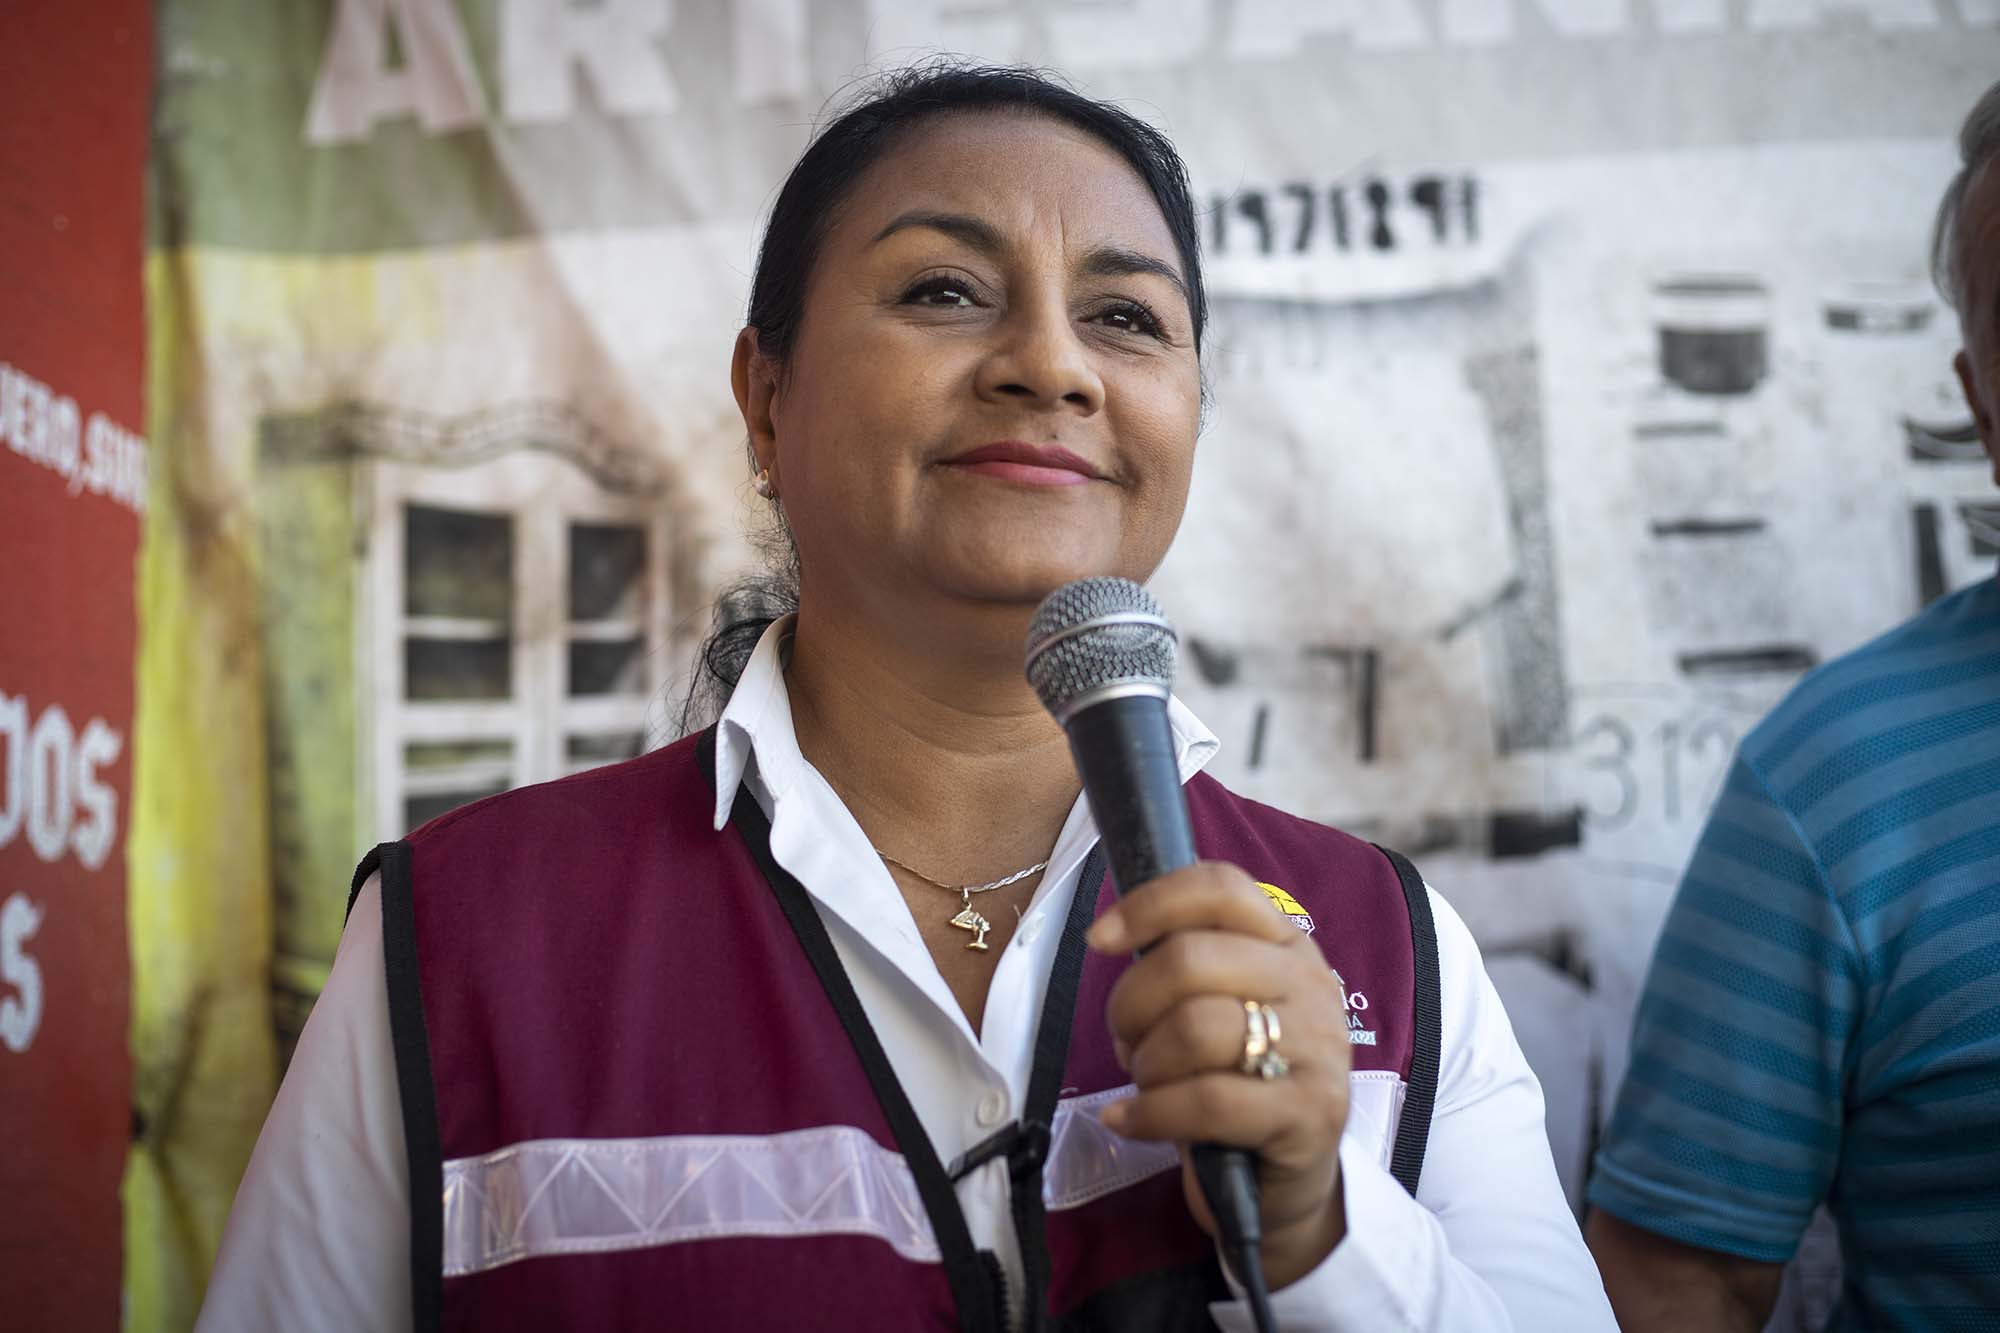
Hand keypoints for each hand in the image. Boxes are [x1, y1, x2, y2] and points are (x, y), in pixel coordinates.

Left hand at [1086, 861, 1350, 1288]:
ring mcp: (1318, 1049)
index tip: (1099, 939)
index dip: (1150, 904)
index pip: (1220, 888)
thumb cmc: (1235, 1084)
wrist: (1283, 1185)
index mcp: (1287, 944)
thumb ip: (1182, 969)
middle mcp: (1311, 984)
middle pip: (1193, 958)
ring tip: (1142, 1083)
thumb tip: (1110, 937)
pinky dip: (1150, 1112)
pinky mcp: (1311, 1114)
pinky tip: (1128, 1122)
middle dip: (1131, 1002)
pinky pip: (1208, 1100)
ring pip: (1196, 1027)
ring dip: (1145, 1061)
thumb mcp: (1215, 1011)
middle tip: (1123, 1040)